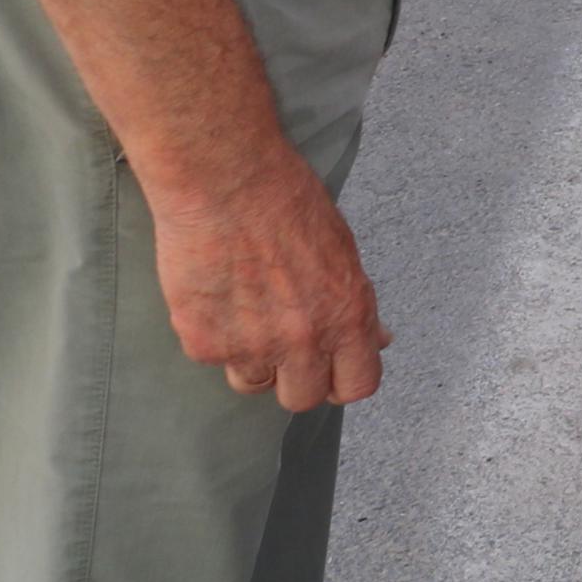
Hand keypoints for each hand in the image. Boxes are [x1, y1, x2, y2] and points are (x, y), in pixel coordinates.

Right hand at [150, 155, 389, 411]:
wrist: (225, 182)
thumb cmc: (288, 202)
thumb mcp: (343, 250)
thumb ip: (357, 303)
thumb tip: (378, 338)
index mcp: (347, 316)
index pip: (357, 385)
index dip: (343, 378)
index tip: (332, 368)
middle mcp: (302, 341)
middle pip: (302, 398)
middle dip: (296, 376)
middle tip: (285, 344)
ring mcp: (250, 347)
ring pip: (253, 384)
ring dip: (253, 361)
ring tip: (247, 313)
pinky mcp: (204, 343)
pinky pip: (214, 359)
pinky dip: (216, 336)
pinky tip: (218, 295)